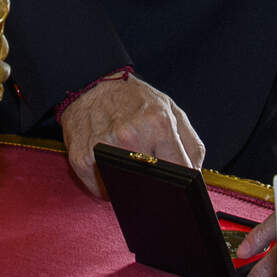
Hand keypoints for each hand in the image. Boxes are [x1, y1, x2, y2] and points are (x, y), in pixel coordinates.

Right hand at [59, 73, 205, 198]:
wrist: (92, 86)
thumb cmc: (133, 99)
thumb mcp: (172, 111)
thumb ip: (191, 145)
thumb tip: (194, 176)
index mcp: (157, 124)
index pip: (180, 172)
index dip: (182, 182)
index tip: (180, 183)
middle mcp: (130, 137)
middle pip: (154, 185)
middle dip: (155, 182)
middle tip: (149, 165)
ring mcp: (104, 150)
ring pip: (127, 191)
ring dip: (130, 184)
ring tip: (127, 159)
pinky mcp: (82, 160)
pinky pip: (102, 191)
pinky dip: (108, 184)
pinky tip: (109, 163)